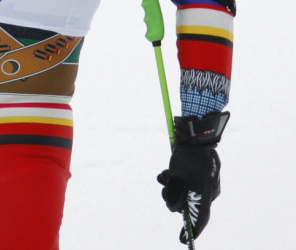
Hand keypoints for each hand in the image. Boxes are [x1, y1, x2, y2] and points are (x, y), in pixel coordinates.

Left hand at [157, 111, 229, 243]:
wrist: (196, 133)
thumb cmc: (186, 155)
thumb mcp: (175, 175)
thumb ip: (173, 194)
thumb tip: (173, 208)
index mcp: (205, 194)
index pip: (199, 217)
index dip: (191, 229)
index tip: (183, 239)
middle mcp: (208, 191)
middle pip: (189, 204)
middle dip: (174, 198)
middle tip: (164, 192)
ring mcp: (206, 182)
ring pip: (186, 192)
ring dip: (172, 186)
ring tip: (164, 176)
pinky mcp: (202, 173)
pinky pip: (189, 182)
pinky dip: (177, 179)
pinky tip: (166, 172)